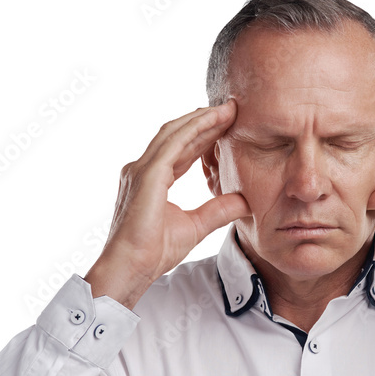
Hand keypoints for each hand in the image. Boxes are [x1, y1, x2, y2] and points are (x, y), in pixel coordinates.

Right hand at [84, 101, 250, 308]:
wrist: (131, 267)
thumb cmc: (153, 252)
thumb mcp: (195, 226)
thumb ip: (218, 211)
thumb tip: (244, 201)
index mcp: (152, 179)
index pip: (181, 149)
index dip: (204, 135)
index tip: (227, 124)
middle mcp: (143, 169)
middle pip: (178, 135)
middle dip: (204, 120)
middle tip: (231, 108)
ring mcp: (141, 170)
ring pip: (175, 133)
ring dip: (202, 119)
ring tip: (227, 109)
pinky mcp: (146, 175)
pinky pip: (173, 144)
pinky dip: (194, 129)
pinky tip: (213, 120)